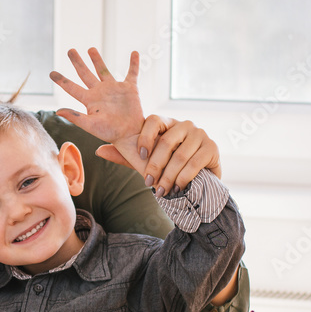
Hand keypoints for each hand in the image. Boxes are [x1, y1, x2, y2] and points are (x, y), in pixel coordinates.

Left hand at [50, 48, 144, 156]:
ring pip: (103, 70)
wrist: (129, 135)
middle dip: (77, 62)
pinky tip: (134, 53)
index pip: (72, 88)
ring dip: (97, 59)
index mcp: (89, 100)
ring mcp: (114, 88)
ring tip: (90, 49)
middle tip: (70, 50)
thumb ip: (75, 117)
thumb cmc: (109, 132)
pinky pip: (132, 73)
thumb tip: (57, 111)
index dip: (62, 80)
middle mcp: (100, 92)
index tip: (51, 73)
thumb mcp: (90, 125)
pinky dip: (134, 63)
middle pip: (85, 73)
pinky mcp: (129, 88)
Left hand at [94, 115, 222, 196]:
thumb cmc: (167, 167)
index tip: (139, 157)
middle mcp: (184, 124)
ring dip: (168, 176)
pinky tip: (177, 189)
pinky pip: (195, 163)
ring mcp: (200, 134)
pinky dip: (183, 178)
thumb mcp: (144, 162)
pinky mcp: (212, 147)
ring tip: (161, 191)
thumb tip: (99, 150)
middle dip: (155, 166)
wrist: (197, 180)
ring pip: (180, 155)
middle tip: (148, 183)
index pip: (153, 120)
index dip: (145, 137)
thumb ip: (125, 155)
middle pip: (167, 141)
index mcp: (166, 123)